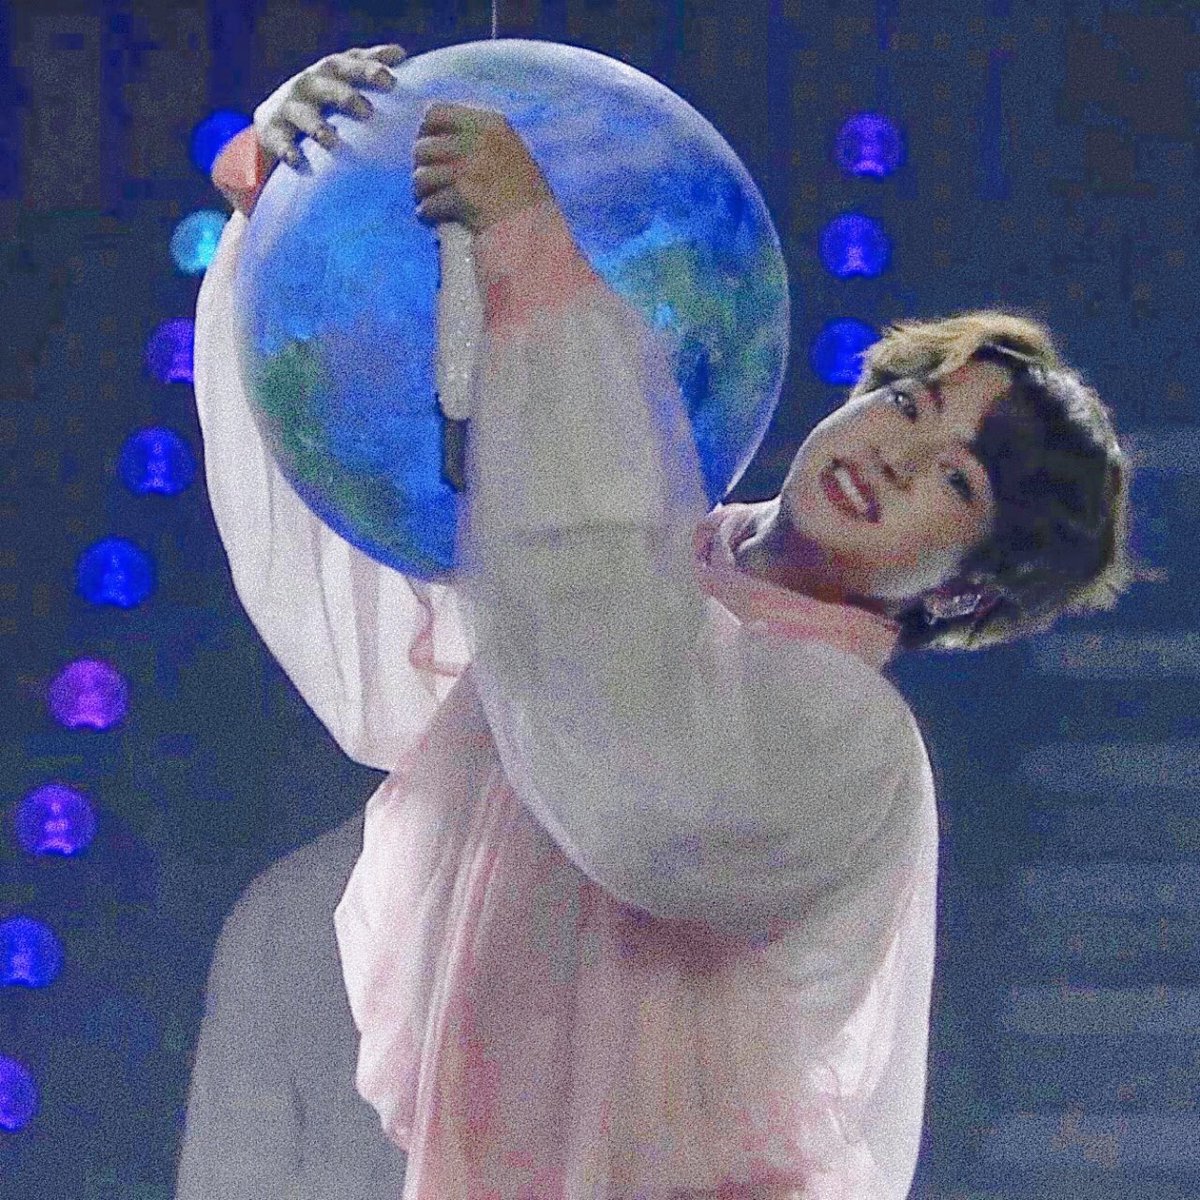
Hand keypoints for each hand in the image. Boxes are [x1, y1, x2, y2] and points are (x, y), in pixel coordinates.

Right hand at [254, 44, 406, 169]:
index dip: (369, 67)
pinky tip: (298, 162)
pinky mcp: (273, 132)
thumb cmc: (322, 101)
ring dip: (318, 127)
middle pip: (328, 85)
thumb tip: (402, 54)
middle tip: (367, 112)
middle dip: (347, 96)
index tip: (391, 77)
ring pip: (304, 115)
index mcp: (332, 71)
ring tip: (331, 141)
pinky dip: (288, 151)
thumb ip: (369, 69)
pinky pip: (281, 142)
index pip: (351, 63)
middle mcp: (310, 84)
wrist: (274, 121)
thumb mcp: (342, 81)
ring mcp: (290, 107)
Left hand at [412, 102, 550, 234]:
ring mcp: (470, 168)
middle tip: (427, 183)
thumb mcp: (510, 151)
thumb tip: (439, 137)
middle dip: (422, 167)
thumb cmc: (525, 196)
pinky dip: (427, 212)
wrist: (536, 229)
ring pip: (422, 176)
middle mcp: (478, 141)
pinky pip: (429, 202)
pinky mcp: (463, 196)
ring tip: (427, 200)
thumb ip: (480, 138)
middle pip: (424, 147)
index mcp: (491, 124)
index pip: (436, 113)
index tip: (429, 151)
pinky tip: (430, 217)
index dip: (425, 133)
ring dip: (421, 191)